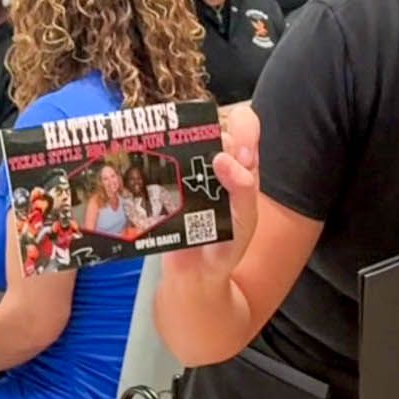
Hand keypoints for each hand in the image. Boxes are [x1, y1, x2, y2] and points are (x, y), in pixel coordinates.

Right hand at [164, 102, 258, 286]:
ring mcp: (185, 170)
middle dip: (206, 136)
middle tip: (208, 163)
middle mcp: (212, 160)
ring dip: (177, 142)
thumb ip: (243, 190)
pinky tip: (156, 167)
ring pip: (179, 138)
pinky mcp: (162, 183)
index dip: (241, 126)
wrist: (194, 275)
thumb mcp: (245, 221)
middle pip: (207, 125)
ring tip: (179, 165)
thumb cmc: (226, 246)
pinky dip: (153, 156)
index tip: (237, 151)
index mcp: (239, 164)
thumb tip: (223, 158)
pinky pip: (155, 160)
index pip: (243, 123)